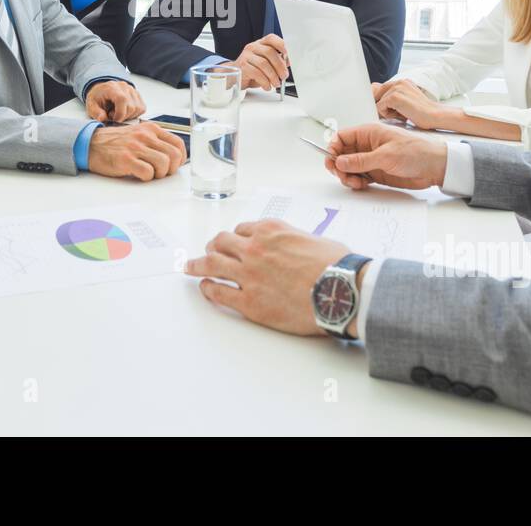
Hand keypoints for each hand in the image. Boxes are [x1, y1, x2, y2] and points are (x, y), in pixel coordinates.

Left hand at [85, 80, 145, 122]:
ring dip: (129, 116)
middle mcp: (124, 87)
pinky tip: (125, 112)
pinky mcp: (138, 95)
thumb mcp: (91, 105)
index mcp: (112, 87)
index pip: (122, 100)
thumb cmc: (97, 98)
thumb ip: (96, 112)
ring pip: (138, 109)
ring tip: (118, 113)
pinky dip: (134, 114)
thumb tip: (102, 118)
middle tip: (113, 116)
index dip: (120, 114)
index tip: (114, 120)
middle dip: (123, 117)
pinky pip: (142, 108)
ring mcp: (133, 90)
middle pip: (132, 107)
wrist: (101, 91)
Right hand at [88, 122, 186, 180]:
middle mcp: (145, 136)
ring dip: (159, 174)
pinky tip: (139, 174)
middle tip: (161, 172)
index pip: (178, 143)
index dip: (181, 158)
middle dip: (171, 168)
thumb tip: (173, 156)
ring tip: (149, 173)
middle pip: (174, 155)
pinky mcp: (126, 159)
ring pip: (164, 164)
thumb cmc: (115, 142)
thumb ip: (155, 141)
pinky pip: (148, 172)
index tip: (175, 165)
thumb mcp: (138, 134)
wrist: (91, 144)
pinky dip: (147, 177)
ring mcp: (135, 147)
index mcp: (151, 129)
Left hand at [184, 219, 360, 336]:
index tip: (235, 241)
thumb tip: (296, 247)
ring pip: (212, 264)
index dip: (237, 236)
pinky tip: (204, 288)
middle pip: (221, 242)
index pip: (243, 229)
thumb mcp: (315, 239)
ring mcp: (248, 274)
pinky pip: (218, 292)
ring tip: (189, 266)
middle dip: (213, 246)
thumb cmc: (336, 266)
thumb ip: (296, 240)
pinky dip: (207, 289)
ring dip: (197, 264)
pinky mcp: (249, 301)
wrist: (341, 290)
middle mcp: (255, 248)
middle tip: (208, 250)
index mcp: (271, 230)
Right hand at [230, 34, 289, 89]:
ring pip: (263, 63)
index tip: (288, 54)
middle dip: (280, 66)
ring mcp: (246, 56)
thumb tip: (288, 62)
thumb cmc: (253, 70)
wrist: (235, 77)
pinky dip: (265, 81)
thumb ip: (276, 61)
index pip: (271, 38)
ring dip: (273, 76)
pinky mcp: (242, 66)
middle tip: (284, 76)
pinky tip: (267, 86)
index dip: (281, 45)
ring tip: (276, 83)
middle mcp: (253, 47)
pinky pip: (256, 73)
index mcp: (260, 44)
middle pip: (269, 52)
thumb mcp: (266, 64)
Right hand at [325, 123, 447, 190]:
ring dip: (347, 176)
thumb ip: (361, 160)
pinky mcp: (376, 172)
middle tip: (342, 175)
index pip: (342, 137)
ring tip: (355, 182)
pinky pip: (358, 176)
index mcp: (369, 133)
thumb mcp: (386, 155)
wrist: (435, 167)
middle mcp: (367, 145)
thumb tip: (340, 161)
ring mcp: (371, 159)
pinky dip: (355, 182)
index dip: (333, 148)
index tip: (332, 161)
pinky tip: (361, 185)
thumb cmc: (417, 152)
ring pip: (349, 167)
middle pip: (342, 154)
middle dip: (338, 165)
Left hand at [375, 79, 449, 129]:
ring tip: (402, 113)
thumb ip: (392, 97)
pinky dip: (388, 115)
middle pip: (374, 93)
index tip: (387, 108)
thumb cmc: (421, 113)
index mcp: (402, 82)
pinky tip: (402, 115)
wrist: (435, 116)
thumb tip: (375, 99)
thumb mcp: (405, 101)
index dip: (380, 100)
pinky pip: (379, 108)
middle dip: (381, 105)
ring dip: (387, 111)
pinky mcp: (394, 97)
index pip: (379, 88)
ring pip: (377, 102)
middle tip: (398, 112)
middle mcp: (398, 82)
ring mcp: (396, 88)